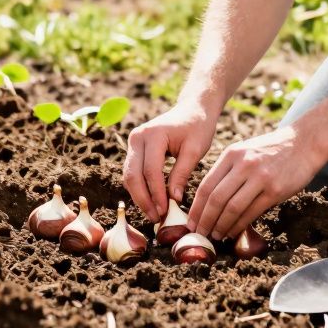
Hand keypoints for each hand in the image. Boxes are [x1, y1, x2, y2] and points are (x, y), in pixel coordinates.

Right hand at [123, 103, 218, 222]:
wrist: (192, 109)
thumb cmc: (198, 127)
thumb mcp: (195, 149)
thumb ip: (182, 173)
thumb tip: (174, 200)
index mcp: (153, 134)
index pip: (150, 171)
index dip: (156, 194)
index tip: (165, 212)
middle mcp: (137, 137)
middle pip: (132, 175)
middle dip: (143, 200)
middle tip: (156, 218)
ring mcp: (133, 142)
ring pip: (129, 176)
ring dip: (140, 197)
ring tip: (155, 214)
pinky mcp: (135, 148)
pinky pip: (133, 172)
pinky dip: (141, 189)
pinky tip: (152, 202)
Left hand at [188, 124, 321, 240]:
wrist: (303, 143)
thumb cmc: (270, 151)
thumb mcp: (244, 151)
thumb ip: (227, 171)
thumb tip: (209, 201)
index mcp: (231, 154)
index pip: (206, 185)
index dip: (196, 208)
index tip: (190, 222)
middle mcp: (243, 165)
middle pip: (216, 198)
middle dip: (205, 220)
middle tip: (199, 233)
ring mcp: (259, 177)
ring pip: (232, 208)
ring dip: (221, 226)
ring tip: (215, 236)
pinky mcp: (275, 190)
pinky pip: (251, 212)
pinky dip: (239, 225)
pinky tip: (233, 232)